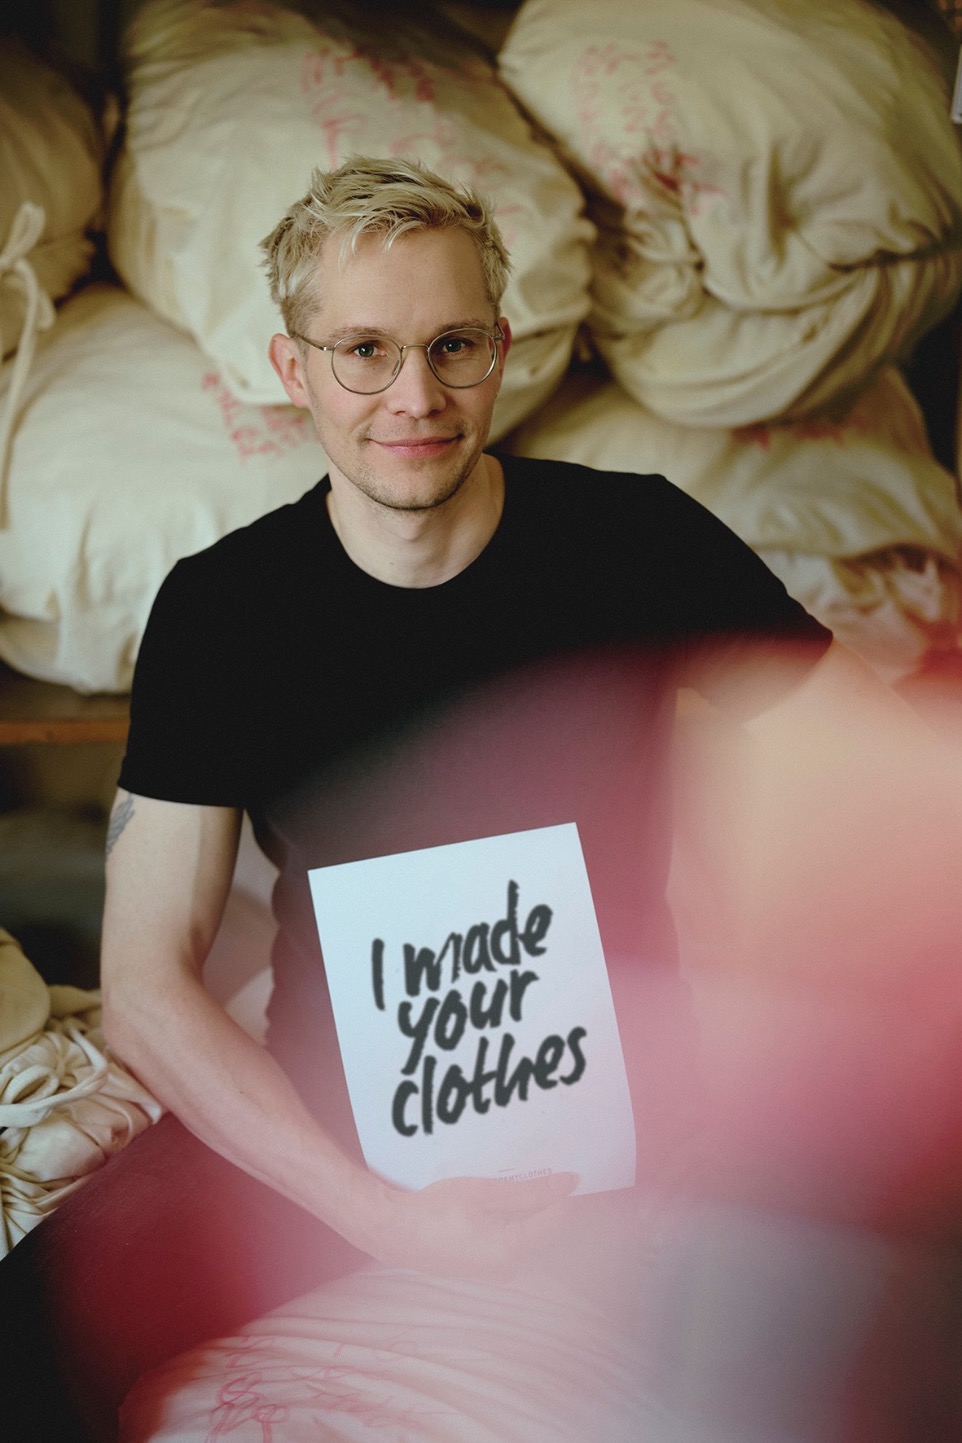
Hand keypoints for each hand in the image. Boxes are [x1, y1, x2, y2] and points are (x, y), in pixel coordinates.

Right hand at [366, 1171, 578, 1280]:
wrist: (393, 1233)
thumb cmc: (433, 1210)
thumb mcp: (483, 1192)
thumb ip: (529, 1191)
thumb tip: (569, 1184)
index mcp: (512, 1250)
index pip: (557, 1220)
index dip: (564, 1193)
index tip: (566, 1168)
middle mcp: (509, 1268)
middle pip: (545, 1229)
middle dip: (548, 1201)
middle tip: (545, 1169)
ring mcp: (496, 1271)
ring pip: (529, 1235)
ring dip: (530, 1210)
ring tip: (520, 1180)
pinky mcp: (484, 1268)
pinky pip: (512, 1241)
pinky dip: (514, 1220)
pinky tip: (501, 1200)